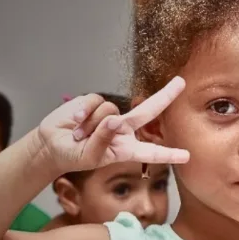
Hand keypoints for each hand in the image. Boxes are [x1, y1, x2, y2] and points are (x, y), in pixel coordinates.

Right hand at [36, 77, 189, 173]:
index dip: (169, 154)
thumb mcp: (89, 156)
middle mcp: (122, 130)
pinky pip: (96, 102)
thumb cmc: (73, 155)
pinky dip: (84, 113)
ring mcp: (110, 115)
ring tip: (79, 135)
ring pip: (111, 111)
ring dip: (92, 125)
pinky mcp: (94, 102)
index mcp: (126, 149)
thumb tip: (114, 119)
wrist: (51, 144)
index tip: (187, 156)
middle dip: (165, 96)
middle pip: (148, 112)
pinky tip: (75, 122)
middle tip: (181, 82)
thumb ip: (103, 140)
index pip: (150, 152)